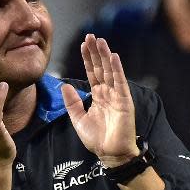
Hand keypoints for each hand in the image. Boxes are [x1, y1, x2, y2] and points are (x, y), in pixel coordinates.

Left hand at [61, 35, 138, 166]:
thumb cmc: (97, 139)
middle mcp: (108, 93)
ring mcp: (117, 96)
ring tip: (101, 41)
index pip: (92, 73)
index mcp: (97, 96)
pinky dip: (117, 69)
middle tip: (91, 35)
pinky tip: (113, 56)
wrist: (110, 154)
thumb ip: (72, 102)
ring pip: (110, 71)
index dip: (88, 59)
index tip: (84, 44)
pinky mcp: (124, 101)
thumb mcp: (78, 119)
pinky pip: (120, 82)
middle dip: (96, 52)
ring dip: (105, 56)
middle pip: (101, 68)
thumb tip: (64, 85)